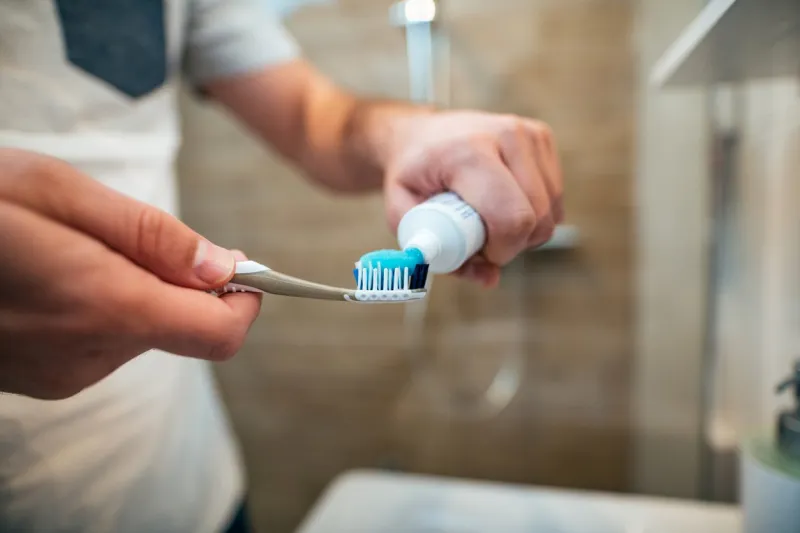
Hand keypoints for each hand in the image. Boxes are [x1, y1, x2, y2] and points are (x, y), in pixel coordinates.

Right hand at [0, 149, 260, 399]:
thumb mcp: (58, 191)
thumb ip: (150, 235)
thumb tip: (223, 267)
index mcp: (103, 305)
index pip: (218, 333)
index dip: (244, 300)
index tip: (246, 270)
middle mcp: (89, 354)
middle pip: (182, 327)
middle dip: (180, 281)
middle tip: (126, 234)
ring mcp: (62, 374)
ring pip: (142, 331)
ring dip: (135, 289)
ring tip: (71, 250)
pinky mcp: (44, 379)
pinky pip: (104, 342)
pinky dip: (104, 307)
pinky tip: (55, 276)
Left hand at [383, 111, 562, 286]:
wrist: (418, 134)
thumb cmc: (411, 176)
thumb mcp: (404, 216)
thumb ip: (440, 253)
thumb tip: (489, 279)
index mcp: (467, 153)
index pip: (512, 217)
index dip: (502, 250)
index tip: (479, 252)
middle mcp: (505, 136)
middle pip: (537, 218)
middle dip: (513, 244)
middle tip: (481, 239)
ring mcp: (528, 133)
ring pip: (551, 211)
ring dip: (525, 230)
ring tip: (489, 218)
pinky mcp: (542, 136)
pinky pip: (555, 196)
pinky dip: (535, 212)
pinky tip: (505, 202)